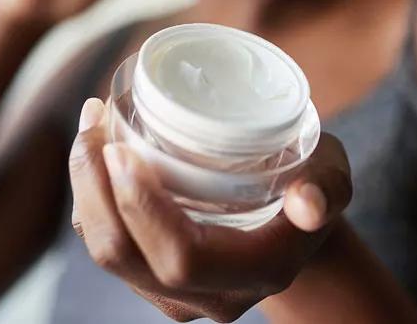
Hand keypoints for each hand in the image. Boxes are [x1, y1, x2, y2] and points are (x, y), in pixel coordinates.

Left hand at [69, 99, 352, 322]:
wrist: (294, 221)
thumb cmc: (310, 184)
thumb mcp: (332, 176)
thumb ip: (328, 187)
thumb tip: (308, 202)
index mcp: (255, 272)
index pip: (182, 258)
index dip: (141, 207)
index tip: (120, 146)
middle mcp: (211, 295)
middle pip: (127, 257)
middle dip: (94, 188)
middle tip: (93, 121)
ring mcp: (177, 293)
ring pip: (107, 253)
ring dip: (84, 188)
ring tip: (90, 124)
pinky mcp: (153, 278)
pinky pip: (106, 244)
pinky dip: (90, 197)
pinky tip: (95, 149)